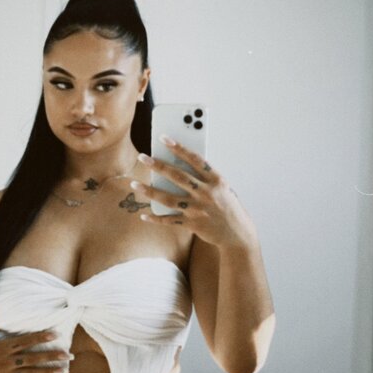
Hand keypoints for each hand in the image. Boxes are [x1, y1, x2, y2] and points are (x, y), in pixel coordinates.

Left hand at [132, 139, 256, 248]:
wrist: (238, 234)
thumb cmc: (228, 206)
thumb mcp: (222, 188)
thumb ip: (204, 178)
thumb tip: (177, 167)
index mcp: (216, 180)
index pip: (195, 159)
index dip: (178, 148)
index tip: (163, 138)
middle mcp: (207, 193)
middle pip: (177, 176)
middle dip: (157, 165)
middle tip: (142, 157)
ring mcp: (199, 209)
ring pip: (168, 198)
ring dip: (149, 191)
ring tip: (134, 184)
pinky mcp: (193, 224)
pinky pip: (170, 220)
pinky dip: (156, 219)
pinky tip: (143, 215)